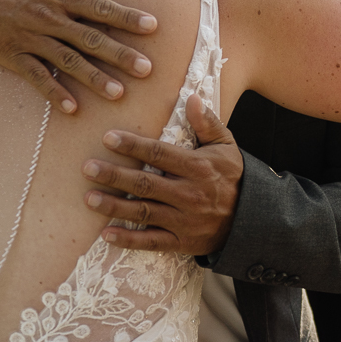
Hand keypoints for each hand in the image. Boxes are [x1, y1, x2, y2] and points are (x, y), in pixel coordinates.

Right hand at [0, 0, 157, 112]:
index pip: (101, 7)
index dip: (127, 17)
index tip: (152, 27)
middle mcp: (50, 18)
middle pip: (91, 38)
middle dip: (120, 54)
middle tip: (147, 69)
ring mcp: (31, 38)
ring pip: (68, 61)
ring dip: (94, 77)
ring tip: (118, 93)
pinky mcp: (12, 55)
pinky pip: (35, 77)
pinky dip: (53, 92)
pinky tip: (71, 108)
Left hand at [83, 95, 243, 255]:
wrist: (253, 220)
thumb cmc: (233, 177)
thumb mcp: (226, 146)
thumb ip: (207, 123)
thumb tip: (191, 98)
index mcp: (198, 167)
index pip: (159, 154)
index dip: (133, 145)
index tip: (108, 137)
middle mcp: (189, 194)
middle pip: (146, 184)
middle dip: (115, 176)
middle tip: (87, 168)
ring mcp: (185, 221)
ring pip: (144, 212)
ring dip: (115, 207)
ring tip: (89, 199)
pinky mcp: (182, 243)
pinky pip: (152, 242)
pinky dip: (129, 240)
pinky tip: (107, 234)